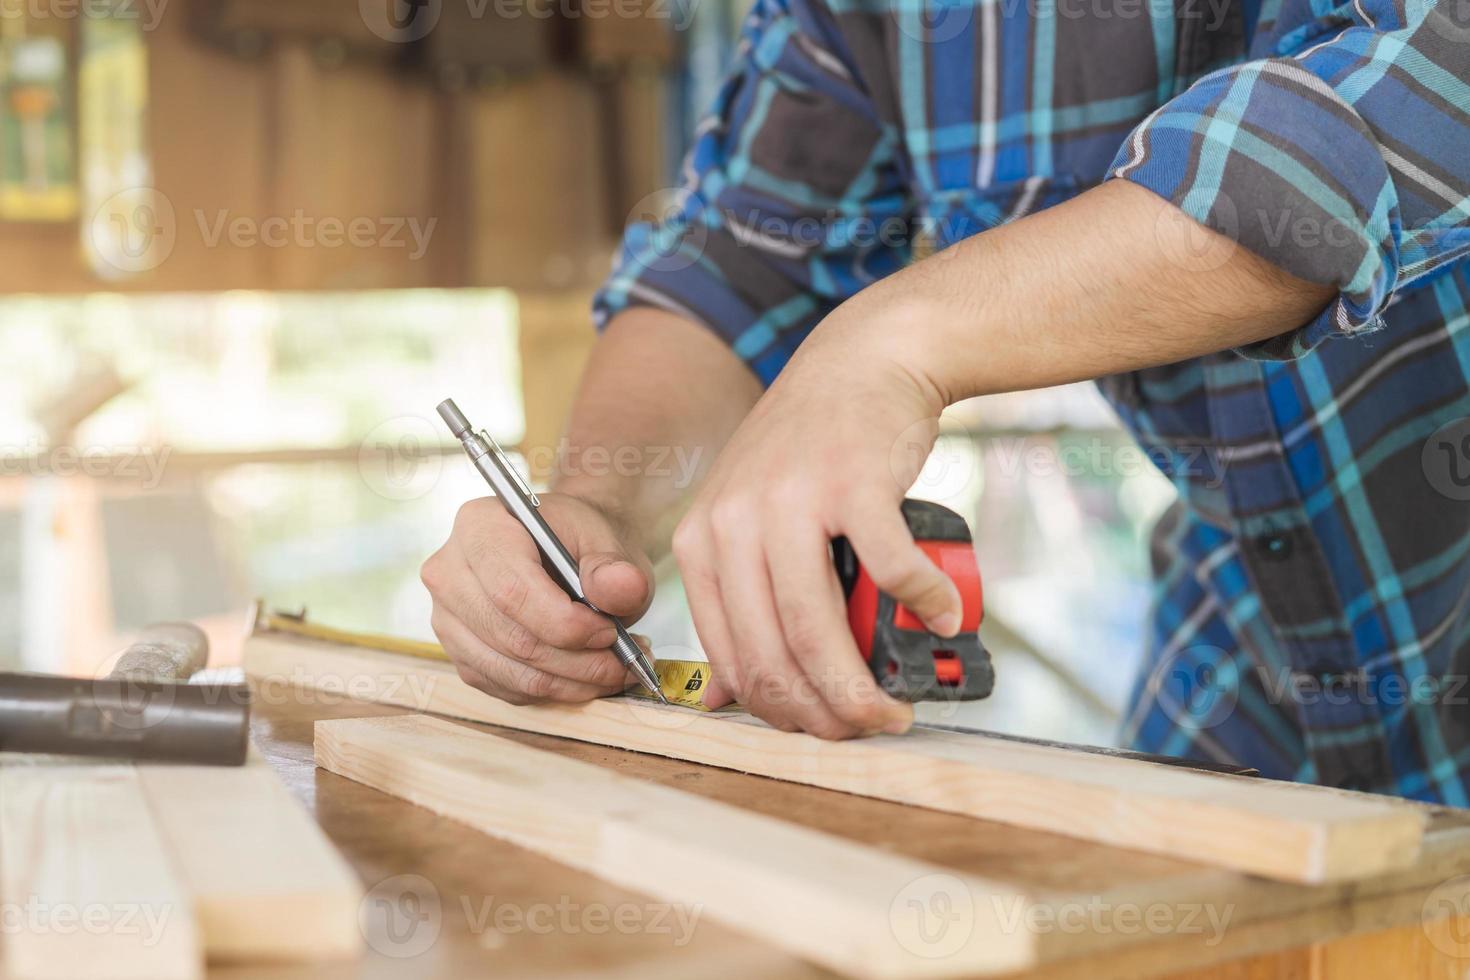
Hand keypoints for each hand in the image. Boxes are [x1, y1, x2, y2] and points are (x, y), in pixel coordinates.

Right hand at [421, 493, 655, 703]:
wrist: (565, 549)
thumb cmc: (580, 541)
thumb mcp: (608, 541)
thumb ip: (616, 568)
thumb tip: (624, 587)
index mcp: (479, 526)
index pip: (512, 591)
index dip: (565, 623)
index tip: (610, 632)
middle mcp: (449, 572)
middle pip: (511, 637)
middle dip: (577, 660)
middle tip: (624, 659)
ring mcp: (448, 617)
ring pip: (512, 671)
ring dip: (572, 681)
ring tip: (615, 668)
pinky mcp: (460, 654)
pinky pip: (508, 687)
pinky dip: (555, 689)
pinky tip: (586, 674)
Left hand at [671, 294, 963, 738]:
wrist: (861, 361)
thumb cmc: (809, 452)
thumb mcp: (746, 519)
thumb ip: (732, 600)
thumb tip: (720, 699)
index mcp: (702, 540)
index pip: (731, 654)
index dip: (778, 711)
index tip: (819, 731)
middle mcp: (734, 521)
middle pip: (775, 652)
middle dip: (824, 713)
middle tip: (867, 728)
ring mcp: (793, 500)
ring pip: (822, 629)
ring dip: (865, 684)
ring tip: (898, 706)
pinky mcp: (855, 482)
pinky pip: (891, 569)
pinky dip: (924, 604)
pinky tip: (942, 617)